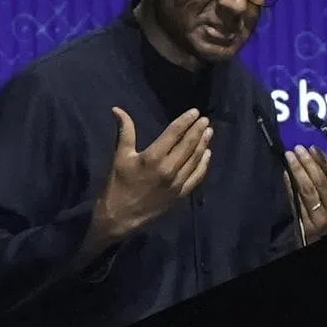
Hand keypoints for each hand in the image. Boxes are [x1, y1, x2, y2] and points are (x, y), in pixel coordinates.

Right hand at [91, 107, 212, 243]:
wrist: (121, 217)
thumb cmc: (118, 184)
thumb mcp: (120, 156)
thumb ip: (125, 131)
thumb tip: (118, 109)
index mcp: (153, 157)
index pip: (174, 133)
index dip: (185, 121)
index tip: (195, 112)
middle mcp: (168, 169)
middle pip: (188, 145)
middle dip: (198, 130)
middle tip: (205, 119)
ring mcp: (177, 183)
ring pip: (195, 159)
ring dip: (203, 144)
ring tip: (208, 131)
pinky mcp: (180, 195)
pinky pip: (196, 177)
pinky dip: (204, 165)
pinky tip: (207, 154)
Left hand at [285, 145, 326, 239]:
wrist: (324, 243)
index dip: (324, 160)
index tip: (313, 147)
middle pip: (320, 182)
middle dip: (308, 163)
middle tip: (298, 148)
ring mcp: (319, 218)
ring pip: (306, 190)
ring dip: (297, 171)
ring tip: (289, 156)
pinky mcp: (304, 223)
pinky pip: (295, 200)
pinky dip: (289, 185)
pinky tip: (285, 173)